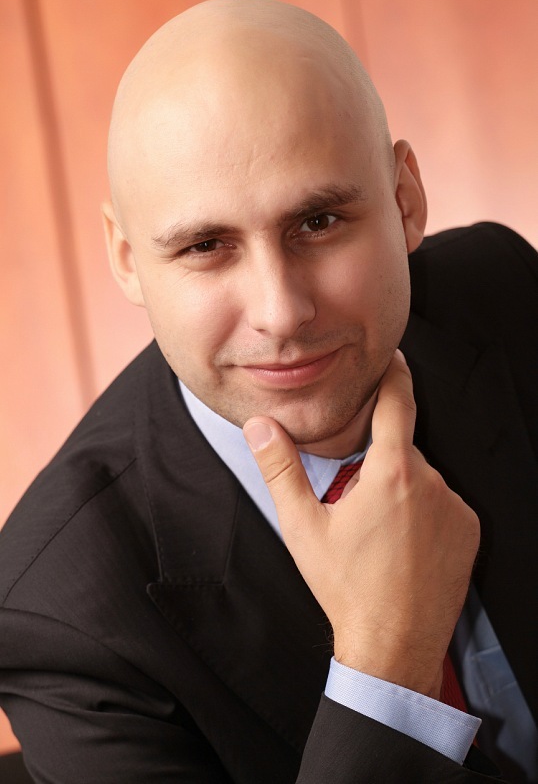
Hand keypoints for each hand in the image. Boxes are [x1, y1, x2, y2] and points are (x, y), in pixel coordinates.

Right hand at [243, 351, 479, 697]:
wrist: (394, 644)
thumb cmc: (347, 587)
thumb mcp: (303, 527)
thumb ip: (280, 469)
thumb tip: (261, 427)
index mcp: (390, 473)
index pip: (397, 402)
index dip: (392, 373)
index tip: (390, 356)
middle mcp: (430, 483)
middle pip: (400, 451)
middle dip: (378, 467)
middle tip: (354, 506)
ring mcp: (455, 507)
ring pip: (420, 479)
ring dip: (401, 491)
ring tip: (379, 537)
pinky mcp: (470, 529)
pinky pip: (442, 503)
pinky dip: (424, 512)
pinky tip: (404, 546)